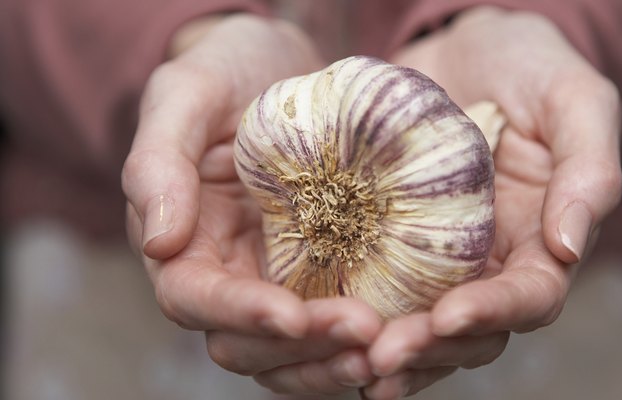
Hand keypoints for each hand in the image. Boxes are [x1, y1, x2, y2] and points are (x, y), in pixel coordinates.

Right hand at [121, 14, 380, 394]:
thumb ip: (158, 162)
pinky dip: (359, 341)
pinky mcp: (322, 273)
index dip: (240, 315)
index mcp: (183, 243)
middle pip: (248, 344)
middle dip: (303, 348)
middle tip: (365, 332)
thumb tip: (158, 244)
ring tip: (387, 348)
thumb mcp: (186, 93)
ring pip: (292, 353)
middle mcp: (227, 275)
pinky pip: (333, 324)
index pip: (195, 300)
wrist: (280, 67)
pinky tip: (401, 333)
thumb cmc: (226, 73)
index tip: (292, 316)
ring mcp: (276, 280)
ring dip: (335, 360)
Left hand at [364, 7, 621, 397]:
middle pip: (471, 330)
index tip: (448, 316)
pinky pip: (378, 288)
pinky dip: (356, 315)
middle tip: (383, 358)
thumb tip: (570, 246)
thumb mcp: (576, 100)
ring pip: (423, 325)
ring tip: (353, 364)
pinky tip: (322, 329)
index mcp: (541, 242)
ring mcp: (439, 258)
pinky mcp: (391, 240)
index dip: (494, 312)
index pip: (530, 297)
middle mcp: (491, 263)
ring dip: (392, 352)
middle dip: (431, 349)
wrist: (469, 47)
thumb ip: (589, 169)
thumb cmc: (532, 67)